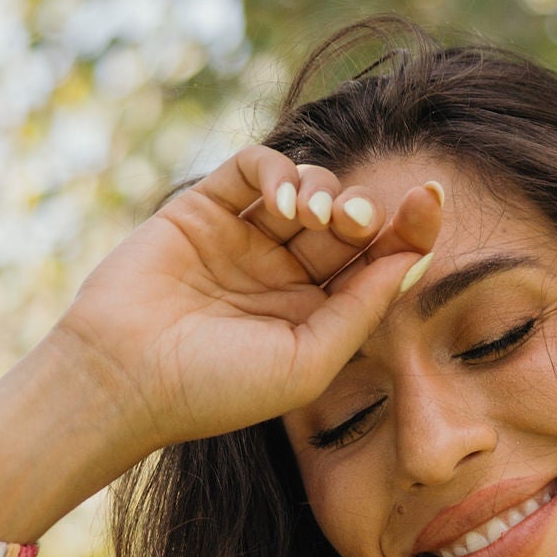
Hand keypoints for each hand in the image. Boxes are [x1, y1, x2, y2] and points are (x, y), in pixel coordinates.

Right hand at [59, 146, 444, 461]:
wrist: (124, 377)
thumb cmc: (215, 389)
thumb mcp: (308, 362)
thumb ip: (362, 310)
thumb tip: (412, 258)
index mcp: (314, 317)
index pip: (374, 262)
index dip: (408, 228)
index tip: (431, 201)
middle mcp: (283, 275)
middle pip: (348, 222)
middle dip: (365, 211)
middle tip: (357, 221)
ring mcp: (245, 238)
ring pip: (309, 188)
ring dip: (325, 190)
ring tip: (313, 217)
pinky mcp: (205, 207)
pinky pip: (257, 167)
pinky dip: (280, 171)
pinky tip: (284, 204)